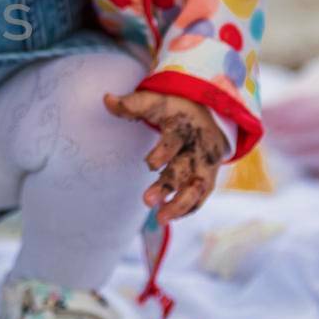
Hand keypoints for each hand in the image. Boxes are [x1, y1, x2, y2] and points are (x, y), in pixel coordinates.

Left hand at [103, 90, 226, 224]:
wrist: (211, 115)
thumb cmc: (175, 110)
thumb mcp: (156, 102)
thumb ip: (132, 105)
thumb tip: (106, 99)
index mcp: (184, 127)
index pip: (175, 139)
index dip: (164, 151)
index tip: (150, 164)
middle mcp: (197, 147)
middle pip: (185, 168)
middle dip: (168, 186)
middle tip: (146, 201)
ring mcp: (206, 165)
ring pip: (198, 188)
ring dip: (181, 205)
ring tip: (161, 218)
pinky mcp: (209, 177)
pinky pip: (202, 197)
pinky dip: (188, 208)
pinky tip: (169, 217)